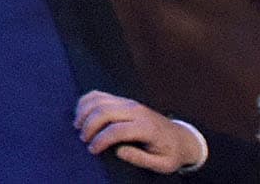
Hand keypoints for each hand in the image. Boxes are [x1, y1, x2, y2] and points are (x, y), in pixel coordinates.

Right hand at [73, 91, 207, 173]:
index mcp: (147, 128)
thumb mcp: (162, 164)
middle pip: (105, 111)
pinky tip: (81, 113)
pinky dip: (86, 101)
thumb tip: (118, 151)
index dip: (101, 140)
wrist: (181, 138)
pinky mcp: (124, 100)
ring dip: (84, 111)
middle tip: (83, 139)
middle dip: (89, 125)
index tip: (93, 150)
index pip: (117, 130)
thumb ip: (140, 158)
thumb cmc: (170, 153)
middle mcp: (137, 111)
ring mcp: (129, 102)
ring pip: (100, 99)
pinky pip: (100, 94)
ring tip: (78, 126)